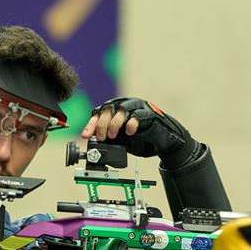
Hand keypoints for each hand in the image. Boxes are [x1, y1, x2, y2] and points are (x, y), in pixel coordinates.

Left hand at [80, 97, 197, 166]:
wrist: (164, 143)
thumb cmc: (142, 140)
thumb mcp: (121, 141)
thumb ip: (109, 139)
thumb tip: (93, 142)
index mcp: (117, 111)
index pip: (99, 113)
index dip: (91, 124)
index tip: (86, 136)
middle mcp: (126, 106)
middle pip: (108, 108)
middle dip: (101, 123)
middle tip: (101, 137)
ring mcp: (139, 108)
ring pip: (122, 109)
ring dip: (114, 123)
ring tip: (113, 135)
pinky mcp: (150, 114)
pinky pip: (139, 115)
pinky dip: (131, 123)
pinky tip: (129, 132)